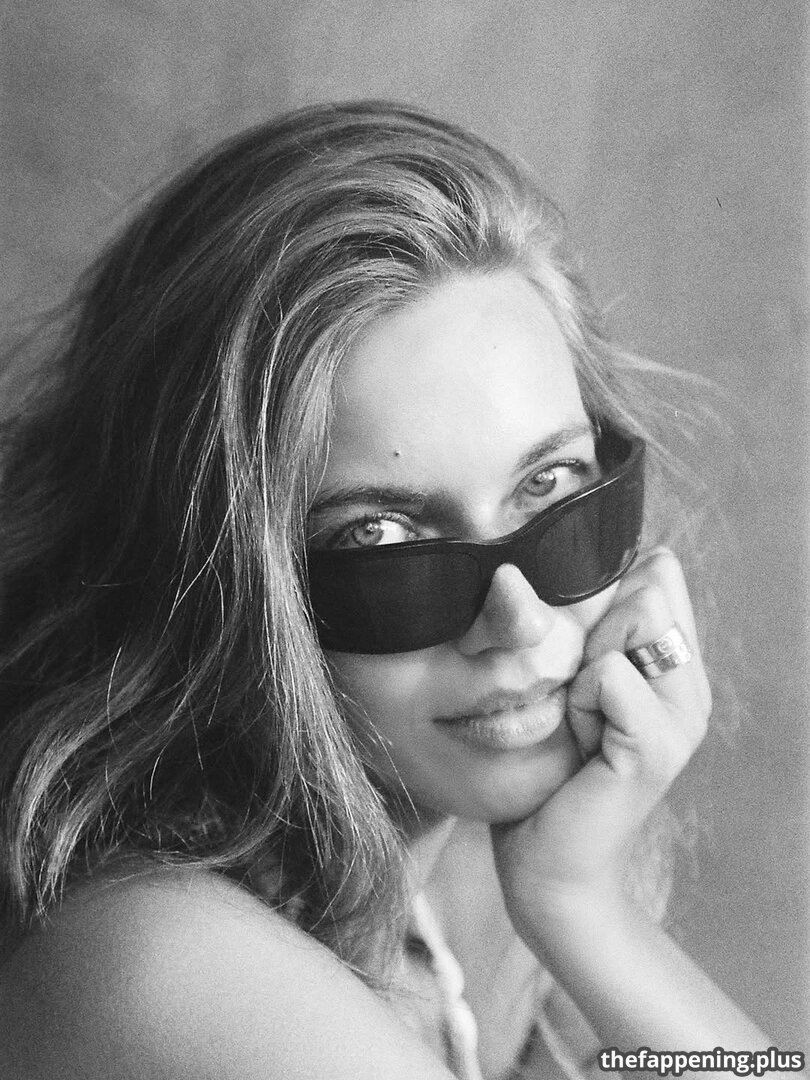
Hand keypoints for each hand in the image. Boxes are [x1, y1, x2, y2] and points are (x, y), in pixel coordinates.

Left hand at [490, 547, 711, 948]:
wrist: (550, 863)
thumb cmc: (551, 768)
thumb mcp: (575, 682)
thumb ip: (601, 626)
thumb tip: (634, 556)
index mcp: (677, 666)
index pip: (658, 576)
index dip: (605, 602)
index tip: (583, 662)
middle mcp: (691, 687)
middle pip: (647, 591)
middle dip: (592, 630)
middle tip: (578, 695)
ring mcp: (681, 718)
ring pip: (632, 622)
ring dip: (583, 665)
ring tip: (578, 717)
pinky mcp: (655, 747)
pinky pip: (609, 675)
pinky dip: (578, 699)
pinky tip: (578, 740)